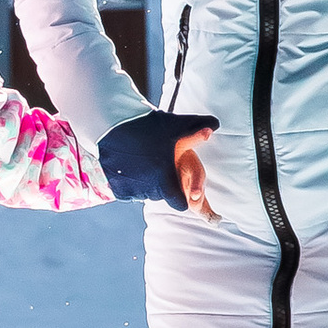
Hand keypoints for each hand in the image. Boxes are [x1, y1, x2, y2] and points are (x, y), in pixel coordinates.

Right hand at [99, 108, 220, 213]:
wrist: (113, 124)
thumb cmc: (149, 126)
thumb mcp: (177, 126)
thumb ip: (199, 129)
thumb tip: (214, 126)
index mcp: (166, 181)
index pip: (180, 204)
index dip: (181, 195)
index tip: (177, 181)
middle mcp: (148, 190)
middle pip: (161, 196)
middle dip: (162, 184)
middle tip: (158, 163)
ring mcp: (130, 190)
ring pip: (143, 193)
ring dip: (145, 183)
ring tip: (143, 161)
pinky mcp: (115, 188)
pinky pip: (127, 191)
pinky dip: (129, 183)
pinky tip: (129, 165)